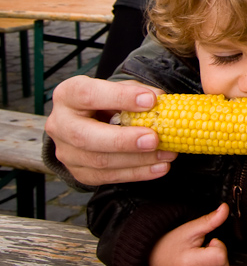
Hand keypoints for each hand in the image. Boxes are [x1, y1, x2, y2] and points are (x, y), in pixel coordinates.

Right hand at [45, 75, 176, 185]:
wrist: (90, 120)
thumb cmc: (108, 99)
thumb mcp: (120, 87)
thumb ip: (138, 91)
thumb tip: (161, 100)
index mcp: (68, 94)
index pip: (89, 95)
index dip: (120, 98)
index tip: (151, 101)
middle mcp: (60, 124)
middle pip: (86, 137)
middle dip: (123, 140)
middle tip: (154, 139)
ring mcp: (67, 152)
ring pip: (99, 161)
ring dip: (137, 160)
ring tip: (166, 154)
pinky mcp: (79, 172)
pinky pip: (107, 177)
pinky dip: (137, 173)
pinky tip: (159, 168)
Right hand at [149, 203, 229, 265]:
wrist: (153, 261)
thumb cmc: (172, 243)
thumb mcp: (190, 229)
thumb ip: (210, 220)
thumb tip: (225, 208)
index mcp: (189, 264)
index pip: (221, 257)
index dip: (219, 246)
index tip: (209, 243)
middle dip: (219, 255)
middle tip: (203, 250)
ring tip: (201, 260)